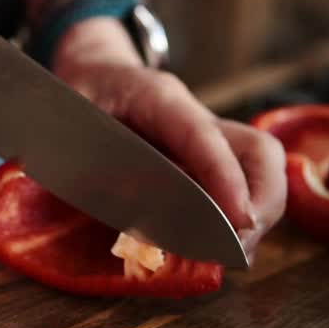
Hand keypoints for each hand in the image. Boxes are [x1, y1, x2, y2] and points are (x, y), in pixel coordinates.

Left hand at [52, 19, 286, 257]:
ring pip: (261, 168)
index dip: (225, 179)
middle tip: (236, 249)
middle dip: (262, 202)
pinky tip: (216, 246)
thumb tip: (119, 198)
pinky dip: (238, 218)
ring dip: (256, 215)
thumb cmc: (79, 94)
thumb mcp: (66, 118)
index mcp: (159, 99)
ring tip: (229, 255)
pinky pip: (242, 184)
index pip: (205, 137)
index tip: (237, 222)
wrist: (95, 72)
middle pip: (259, 151)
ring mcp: (207, 137)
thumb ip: (85, 155)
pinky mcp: (206, 159)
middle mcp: (195, 116)